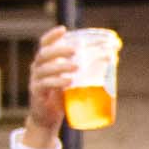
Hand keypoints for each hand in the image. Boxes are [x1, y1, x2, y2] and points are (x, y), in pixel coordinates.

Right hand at [24, 25, 78, 145]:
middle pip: (44, 54)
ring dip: (60, 66)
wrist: (48, 118)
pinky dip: (57, 82)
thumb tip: (113, 56)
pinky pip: (44, 85)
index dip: (52, 36)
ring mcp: (36, 81)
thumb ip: (85, 69)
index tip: (63, 29)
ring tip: (76, 67)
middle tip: (74, 51)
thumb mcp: (72, 80)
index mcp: (46, 62)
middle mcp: (38, 69)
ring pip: (44, 69)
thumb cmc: (62, 96)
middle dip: (58, 51)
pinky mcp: (37, 94)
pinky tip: (68, 81)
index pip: (44, 44)